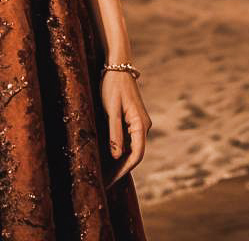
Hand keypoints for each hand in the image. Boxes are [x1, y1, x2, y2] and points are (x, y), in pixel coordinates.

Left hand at [100, 70, 151, 186]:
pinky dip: (120, 150)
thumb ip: (114, 133)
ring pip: (131, 147)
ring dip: (120, 161)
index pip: (136, 155)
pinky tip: (109, 157)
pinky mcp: (133, 119)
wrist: (118, 65)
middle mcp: (143, 126)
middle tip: (106, 182)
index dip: (124, 170)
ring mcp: (139, 123)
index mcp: (140, 124)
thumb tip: (117, 157)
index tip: (111, 181)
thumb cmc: (113, 86)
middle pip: (135, 154)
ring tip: (105, 173)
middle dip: (121, 169)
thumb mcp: (111, 110)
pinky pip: (128, 139)